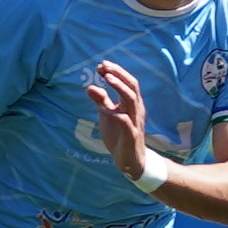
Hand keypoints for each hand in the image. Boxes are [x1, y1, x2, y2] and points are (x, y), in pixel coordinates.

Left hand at [80, 60, 156, 188]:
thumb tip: (90, 86)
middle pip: (132, 86)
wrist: (129, 160)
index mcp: (132, 103)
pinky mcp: (132, 135)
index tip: (100, 66)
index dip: (115, 72)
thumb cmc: (119, 135)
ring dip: (119, 87)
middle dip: (118, 74)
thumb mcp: (107, 115)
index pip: (127, 82)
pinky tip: (102, 109)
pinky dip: (114, 113)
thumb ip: (101, 101)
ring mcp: (135, 121)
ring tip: (106, 79)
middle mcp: (136, 109)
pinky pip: (125, 121)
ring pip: (132, 99)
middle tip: (104, 66)